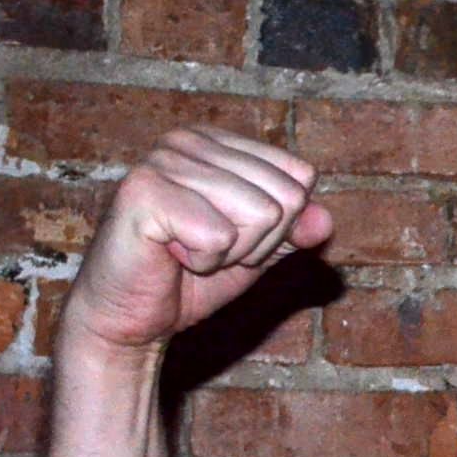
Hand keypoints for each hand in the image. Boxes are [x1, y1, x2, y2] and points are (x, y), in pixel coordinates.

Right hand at [63, 127, 332, 352]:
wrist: (131, 317)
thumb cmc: (190, 278)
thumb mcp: (259, 252)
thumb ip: (295, 231)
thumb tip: (325, 220)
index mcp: (217, 142)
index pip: (300, 176)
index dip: (278, 226)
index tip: (232, 237)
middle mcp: (188, 139)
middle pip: (286, 197)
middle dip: (256, 242)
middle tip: (207, 250)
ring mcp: (163, 160)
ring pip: (260, 214)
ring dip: (229, 253)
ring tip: (187, 252)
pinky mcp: (143, 191)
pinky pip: (221, 235)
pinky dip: (205, 260)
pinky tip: (169, 254)